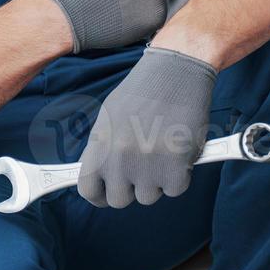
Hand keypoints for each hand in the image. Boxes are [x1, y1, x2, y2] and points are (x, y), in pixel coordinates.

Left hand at [76, 46, 216, 207]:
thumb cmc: (145, 90)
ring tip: (163, 150)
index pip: (88, 189)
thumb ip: (103, 148)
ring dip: (157, 180)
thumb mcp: (110, 116)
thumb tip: (100, 174)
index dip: (99, 195)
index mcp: (100, 145)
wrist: (177, 70)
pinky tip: (179, 151)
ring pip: (149, 196)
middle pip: (119, 199)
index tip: (109, 192)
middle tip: (144, 167)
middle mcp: (119, 159)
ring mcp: (147, 165)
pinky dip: (180, 175)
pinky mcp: (176, 167)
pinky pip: (175, 189)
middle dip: (132, 187)